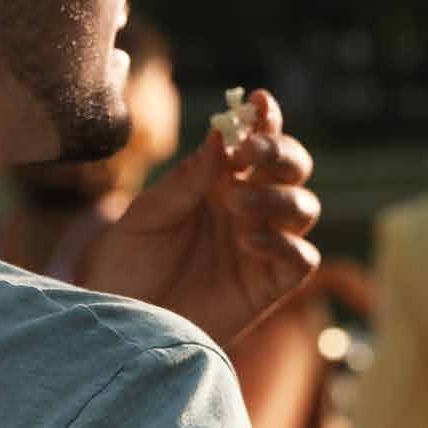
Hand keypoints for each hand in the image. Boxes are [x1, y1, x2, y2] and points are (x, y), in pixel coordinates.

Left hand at [82, 90, 322, 347]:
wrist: (123, 325)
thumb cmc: (128, 266)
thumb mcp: (146, 215)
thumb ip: (188, 179)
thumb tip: (222, 137)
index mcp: (220, 181)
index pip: (255, 141)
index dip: (265, 119)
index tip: (259, 102)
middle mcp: (249, 208)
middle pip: (293, 169)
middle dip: (280, 153)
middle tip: (250, 154)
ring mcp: (264, 246)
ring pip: (304, 208)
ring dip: (277, 198)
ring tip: (236, 205)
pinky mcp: (270, 285)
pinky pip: (301, 258)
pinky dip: (284, 245)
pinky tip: (248, 242)